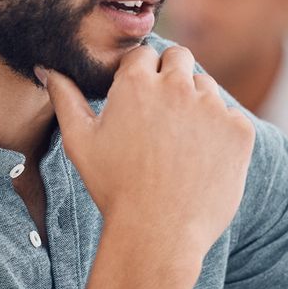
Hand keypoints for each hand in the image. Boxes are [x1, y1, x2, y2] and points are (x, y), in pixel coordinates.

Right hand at [40, 45, 254, 274]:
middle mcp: (177, 86)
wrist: (158, 234)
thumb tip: (47, 68)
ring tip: (179, 147)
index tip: (139, 102)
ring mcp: (213, 107)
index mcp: (136, 83)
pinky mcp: (240, 130)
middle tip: (162, 117)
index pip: (144, 54)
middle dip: (171, 76)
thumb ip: (65, 97)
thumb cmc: (113, 189)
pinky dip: (220, 134)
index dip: (141, 75)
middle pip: (179, 57)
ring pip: (206, 88)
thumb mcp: (80, 142)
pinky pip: (232, 118)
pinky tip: (202, 162)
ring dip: (196, 105)